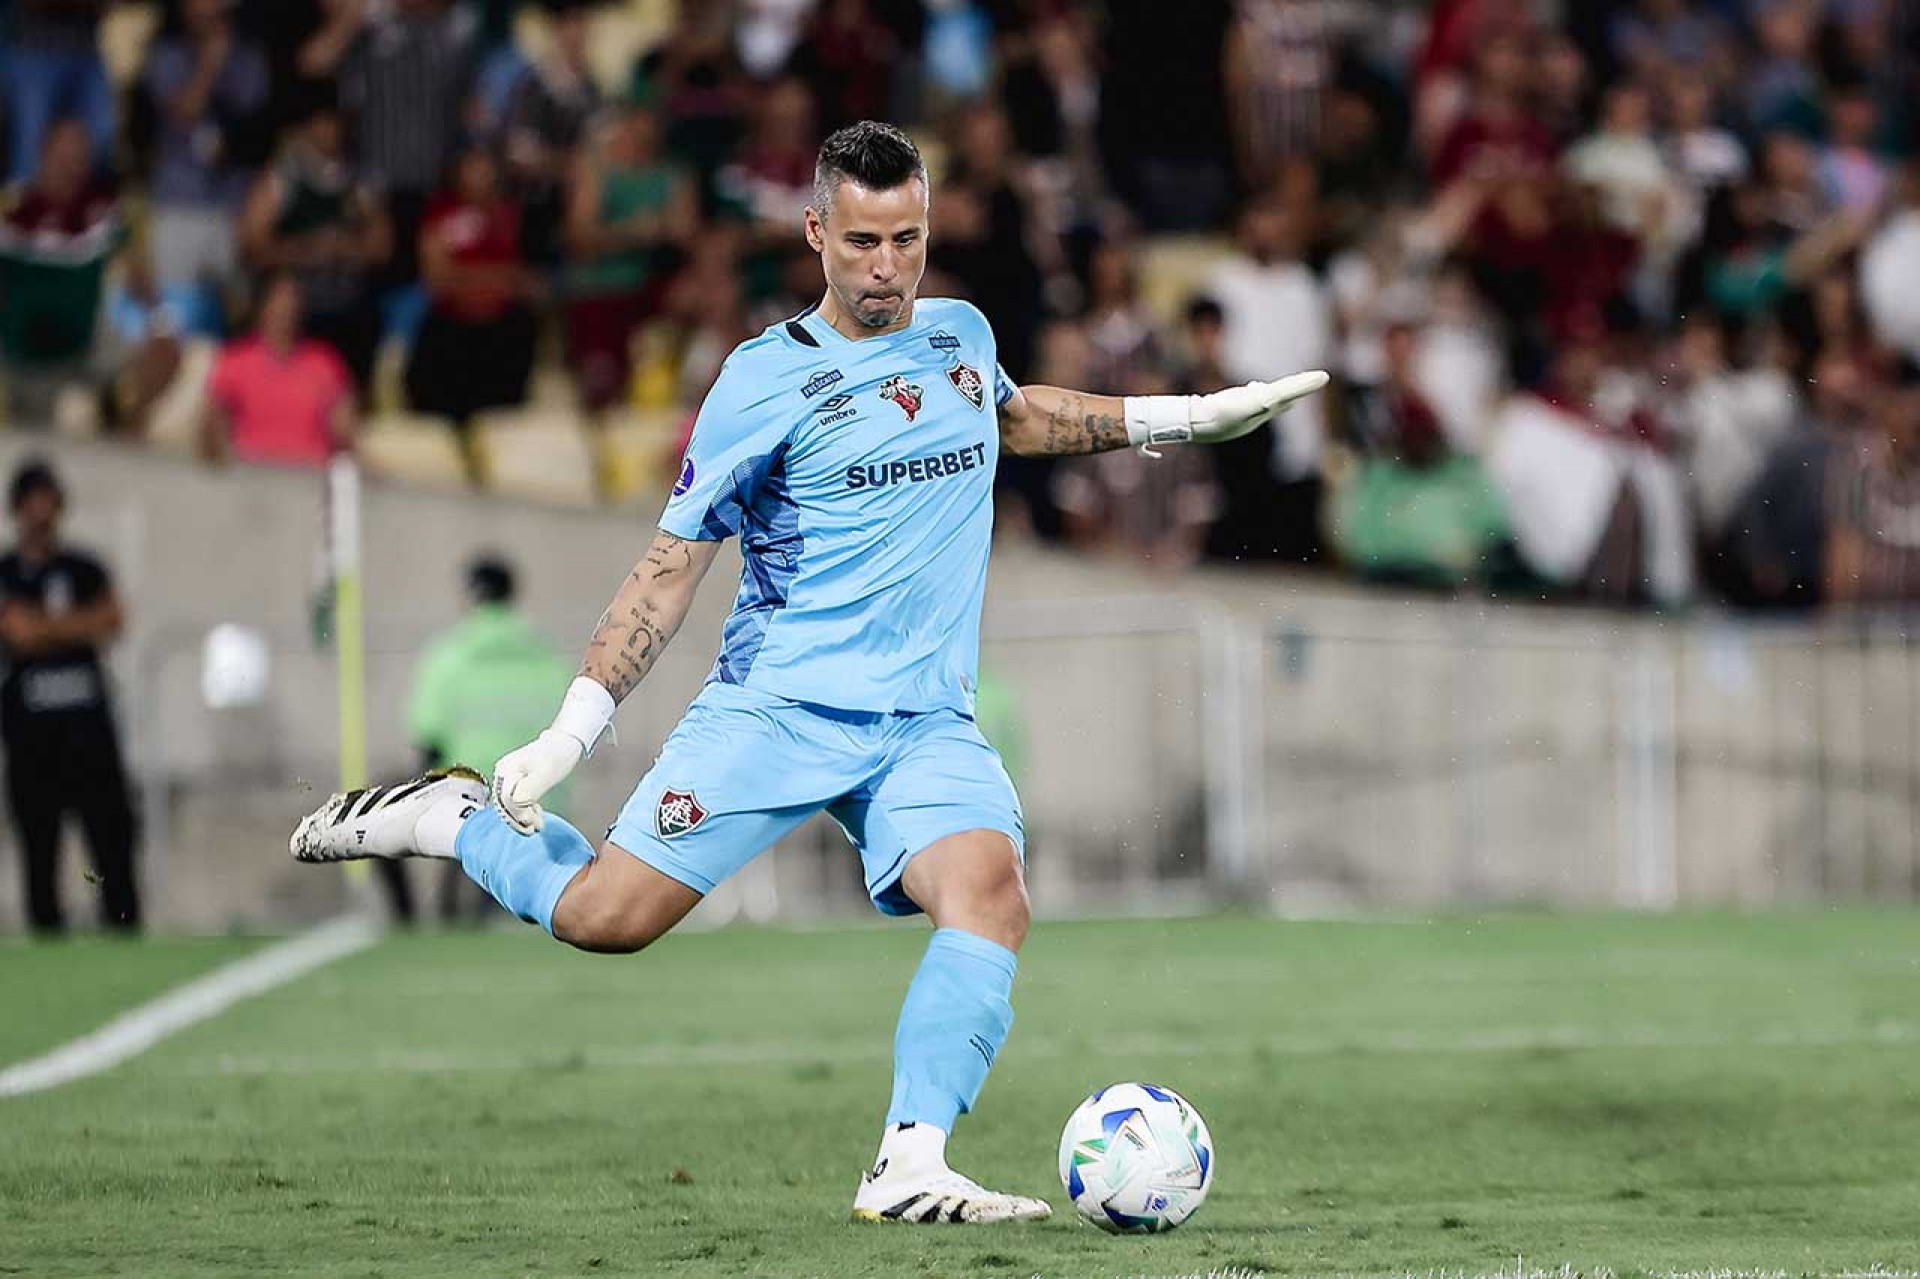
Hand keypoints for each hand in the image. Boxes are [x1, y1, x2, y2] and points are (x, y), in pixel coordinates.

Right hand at [490, 729, 583, 834]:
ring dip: (521, 818)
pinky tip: (535, 813)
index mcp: (507, 769)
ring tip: (537, 824)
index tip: (535, 823)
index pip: (507, 800)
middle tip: (536, 828)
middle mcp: (502, 773)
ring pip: (508, 804)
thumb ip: (530, 789)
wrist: (563, 743)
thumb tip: (516, 803)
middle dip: (519, 819)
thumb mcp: (547, 773)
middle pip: (505, 804)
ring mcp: (507, 777)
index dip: (519, 814)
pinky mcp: (514, 781)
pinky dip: (523, 810)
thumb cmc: (557, 755)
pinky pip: (513, 800)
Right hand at [1187, 370, 1330, 443]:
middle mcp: (1257, 412)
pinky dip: (1258, 393)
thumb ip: (1268, 400)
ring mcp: (1244, 412)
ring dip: (1282, 393)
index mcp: (1264, 408)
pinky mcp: (1230, 410)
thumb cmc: (1220, 415)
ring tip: (1290, 387)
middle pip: (1283, 398)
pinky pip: (1250, 399)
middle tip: (1314, 380)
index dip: (1306, 385)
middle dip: (1298, 390)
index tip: (1324, 376)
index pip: (1290, 393)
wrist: (1194, 424)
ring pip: (1268, 399)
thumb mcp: (1246, 405)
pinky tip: (1254, 390)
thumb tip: (1291, 397)